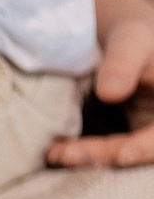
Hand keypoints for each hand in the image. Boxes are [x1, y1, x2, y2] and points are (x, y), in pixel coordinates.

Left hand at [47, 15, 153, 169]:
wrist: (121, 46)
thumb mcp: (132, 41)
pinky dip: (80, 152)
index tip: (122, 154)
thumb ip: (123, 63)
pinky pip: (102, 149)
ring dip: (87, 159)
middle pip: (138, 151)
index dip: (145, 147)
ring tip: (54, 155)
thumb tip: (109, 93)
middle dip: (104, 156)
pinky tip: (54, 151)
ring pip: (118, 156)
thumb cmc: (134, 40)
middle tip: (66, 155)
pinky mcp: (120, 137)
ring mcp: (140, 135)